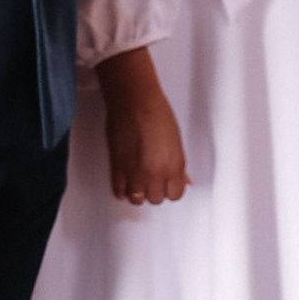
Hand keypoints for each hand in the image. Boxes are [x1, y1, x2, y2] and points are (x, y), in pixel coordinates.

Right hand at [99, 47, 186, 204]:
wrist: (134, 100)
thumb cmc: (156, 112)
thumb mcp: (176, 141)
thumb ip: (178, 165)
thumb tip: (182, 178)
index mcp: (174, 166)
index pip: (175, 195)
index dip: (170, 189)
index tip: (167, 184)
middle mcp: (155, 173)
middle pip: (155, 198)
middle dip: (155, 191)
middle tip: (152, 180)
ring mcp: (134, 172)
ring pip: (137, 199)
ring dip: (138, 192)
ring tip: (138, 181)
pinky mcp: (116, 167)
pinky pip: (118, 192)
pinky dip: (122, 190)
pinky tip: (125, 183)